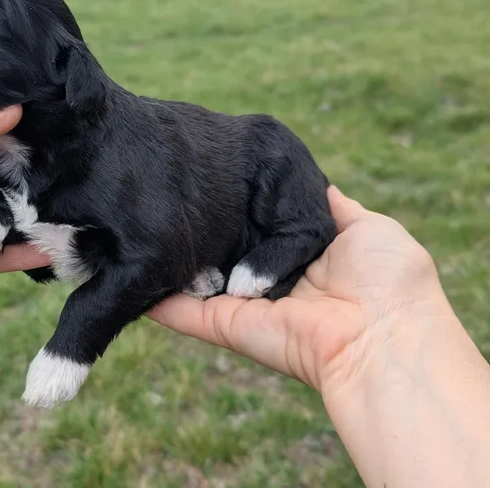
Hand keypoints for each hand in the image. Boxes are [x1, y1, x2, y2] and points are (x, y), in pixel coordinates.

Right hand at [148, 186, 447, 393]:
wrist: (382, 337)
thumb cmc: (386, 278)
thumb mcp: (366, 226)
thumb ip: (329, 204)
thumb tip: (315, 181)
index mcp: (300, 251)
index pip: (257, 222)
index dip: (236, 201)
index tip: (210, 173)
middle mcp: (268, 275)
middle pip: (223, 246)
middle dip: (199, 225)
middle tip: (167, 192)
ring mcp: (244, 301)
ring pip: (197, 276)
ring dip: (169, 256)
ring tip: (134, 221)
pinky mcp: (225, 323)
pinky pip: (180, 309)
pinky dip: (153, 296)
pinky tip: (125, 269)